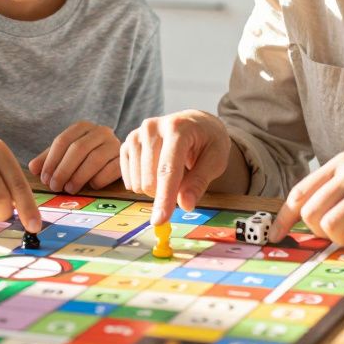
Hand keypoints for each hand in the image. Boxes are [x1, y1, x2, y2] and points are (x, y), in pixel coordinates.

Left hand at [28, 121, 121, 194]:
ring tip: (69, 190)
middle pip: (78, 149)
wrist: (118, 159)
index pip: (63, 140)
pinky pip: (112, 169)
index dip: (51, 160)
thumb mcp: (65, 156)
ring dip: (79, 176)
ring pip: (95, 159)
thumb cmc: (85, 159)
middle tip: (55, 186)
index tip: (44, 178)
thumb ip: (48, 159)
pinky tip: (91, 187)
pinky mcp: (125, 159)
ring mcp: (115, 144)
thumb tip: (33, 169)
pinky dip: (99, 179)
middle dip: (64, 169)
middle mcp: (101, 131)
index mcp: (83, 127)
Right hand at [120, 109, 231, 225]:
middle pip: (150, 180)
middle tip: (183, 180)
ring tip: (172, 171)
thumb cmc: (208, 141)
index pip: (168, 169)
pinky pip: (129, 178)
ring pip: (138, 182)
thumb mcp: (216, 159)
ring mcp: (137, 134)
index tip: (160, 220)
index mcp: (177, 128)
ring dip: (155, 188)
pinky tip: (156, 171)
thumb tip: (185, 205)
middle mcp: (152, 128)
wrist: (195, 123)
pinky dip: (143, 183)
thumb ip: (199, 181)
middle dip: (166, 193)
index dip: (164, 198)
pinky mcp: (127, 143)